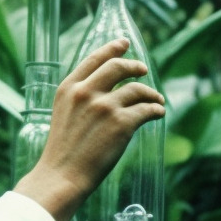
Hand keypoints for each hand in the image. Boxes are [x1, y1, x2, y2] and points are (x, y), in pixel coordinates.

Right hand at [13, 39, 164, 220]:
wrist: (62, 176)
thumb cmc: (62, 152)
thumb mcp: (63, 114)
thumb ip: (80, 98)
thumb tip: (108, 89)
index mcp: (68, 88)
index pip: (94, 59)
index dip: (112, 49)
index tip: (124, 43)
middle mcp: (87, 92)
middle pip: (118, 67)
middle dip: (134, 66)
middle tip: (143, 70)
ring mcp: (105, 107)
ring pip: (137, 89)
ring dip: (150, 92)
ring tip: (156, 99)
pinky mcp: (122, 123)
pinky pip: (147, 109)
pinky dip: (156, 109)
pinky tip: (158, 112)